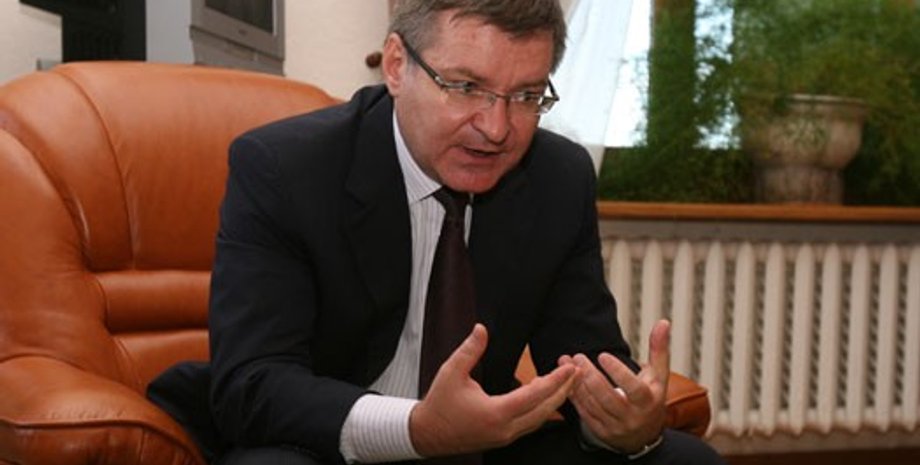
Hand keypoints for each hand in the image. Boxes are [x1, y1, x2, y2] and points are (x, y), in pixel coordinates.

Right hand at [409, 324, 578, 456]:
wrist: (426, 434)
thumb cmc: (439, 404)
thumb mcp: (451, 372)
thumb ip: (470, 350)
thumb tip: (482, 329)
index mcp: (496, 412)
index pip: (535, 395)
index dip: (555, 380)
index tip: (569, 367)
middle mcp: (505, 429)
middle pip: (546, 410)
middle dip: (565, 390)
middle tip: (578, 372)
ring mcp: (505, 436)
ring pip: (540, 419)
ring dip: (556, 400)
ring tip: (568, 382)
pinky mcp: (503, 438)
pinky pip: (531, 424)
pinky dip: (543, 409)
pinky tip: (547, 397)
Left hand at [558, 319, 669, 452]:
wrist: (645, 435)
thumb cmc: (651, 399)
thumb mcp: (659, 376)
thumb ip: (659, 350)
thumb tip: (663, 323)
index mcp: (648, 401)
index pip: (633, 388)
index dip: (618, 372)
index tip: (603, 355)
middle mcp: (632, 416)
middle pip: (607, 397)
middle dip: (591, 375)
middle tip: (578, 356)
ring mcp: (615, 426)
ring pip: (592, 405)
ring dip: (578, 383)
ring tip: (568, 363)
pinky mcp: (601, 431)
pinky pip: (584, 412)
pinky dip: (574, 395)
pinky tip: (567, 379)